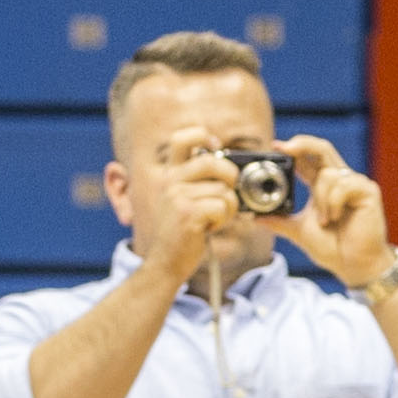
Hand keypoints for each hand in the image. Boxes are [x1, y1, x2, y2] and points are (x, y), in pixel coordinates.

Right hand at [118, 140, 244, 283]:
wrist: (166, 261)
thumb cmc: (182, 232)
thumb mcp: (183, 200)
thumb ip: (199, 181)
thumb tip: (231, 167)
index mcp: (170, 174)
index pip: (182, 138)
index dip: (202, 136)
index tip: (215, 147)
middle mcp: (171, 180)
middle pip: (213, 162)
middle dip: (230, 178)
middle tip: (227, 195)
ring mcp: (178, 196)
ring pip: (223, 190)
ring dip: (228, 208)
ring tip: (213, 219)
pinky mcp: (188, 213)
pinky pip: (222, 206)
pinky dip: (223, 220)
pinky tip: (209, 228)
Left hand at [265, 136, 397, 293]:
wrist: (354, 266)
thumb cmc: (333, 248)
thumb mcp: (299, 231)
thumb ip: (279, 222)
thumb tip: (255, 218)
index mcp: (324, 186)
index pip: (308, 159)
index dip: (293, 149)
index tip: (275, 147)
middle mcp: (340, 180)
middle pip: (322, 148)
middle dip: (302, 144)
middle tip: (284, 148)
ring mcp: (355, 184)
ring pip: (328, 174)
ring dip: (320, 199)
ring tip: (325, 221)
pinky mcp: (368, 191)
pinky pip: (343, 185)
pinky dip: (333, 202)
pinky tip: (336, 217)